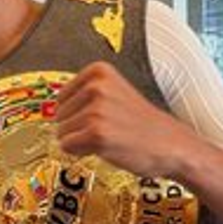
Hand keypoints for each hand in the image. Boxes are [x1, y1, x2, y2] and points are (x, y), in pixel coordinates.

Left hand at [54, 61, 198, 177]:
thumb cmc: (141, 123)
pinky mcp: (97, 134)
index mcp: (99, 71)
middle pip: (58, 116)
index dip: (76, 113)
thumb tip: (52, 108)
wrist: (170, 144)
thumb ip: (84, 94)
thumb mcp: (114, 92)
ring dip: (80, 141)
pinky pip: (67, 147)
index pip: (61, 97)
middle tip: (107, 128)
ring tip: (108, 137)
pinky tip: (103, 147)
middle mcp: (97, 87)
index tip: (100, 116)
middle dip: (77, 127)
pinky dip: (81, 152)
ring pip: (62, 133)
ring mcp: (97, 110)